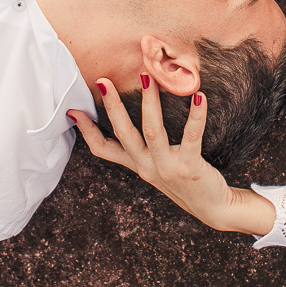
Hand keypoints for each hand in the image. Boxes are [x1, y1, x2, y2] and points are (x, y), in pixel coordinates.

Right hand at [67, 78, 275, 235]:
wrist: (213, 208)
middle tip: (103, 81)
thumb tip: (132, 122)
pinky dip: (196, 116)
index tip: (72, 110)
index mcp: (138, 165)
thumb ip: (142, 147)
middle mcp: (148, 167)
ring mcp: (167, 168)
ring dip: (149, 103)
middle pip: (124, 134)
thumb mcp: (156, 166)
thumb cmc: (185, 179)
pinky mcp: (190, 168)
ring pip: (152, 131)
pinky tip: (200, 96)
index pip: (103, 150)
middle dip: (112, 107)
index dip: (87, 131)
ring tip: (148, 78)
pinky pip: (192, 137)